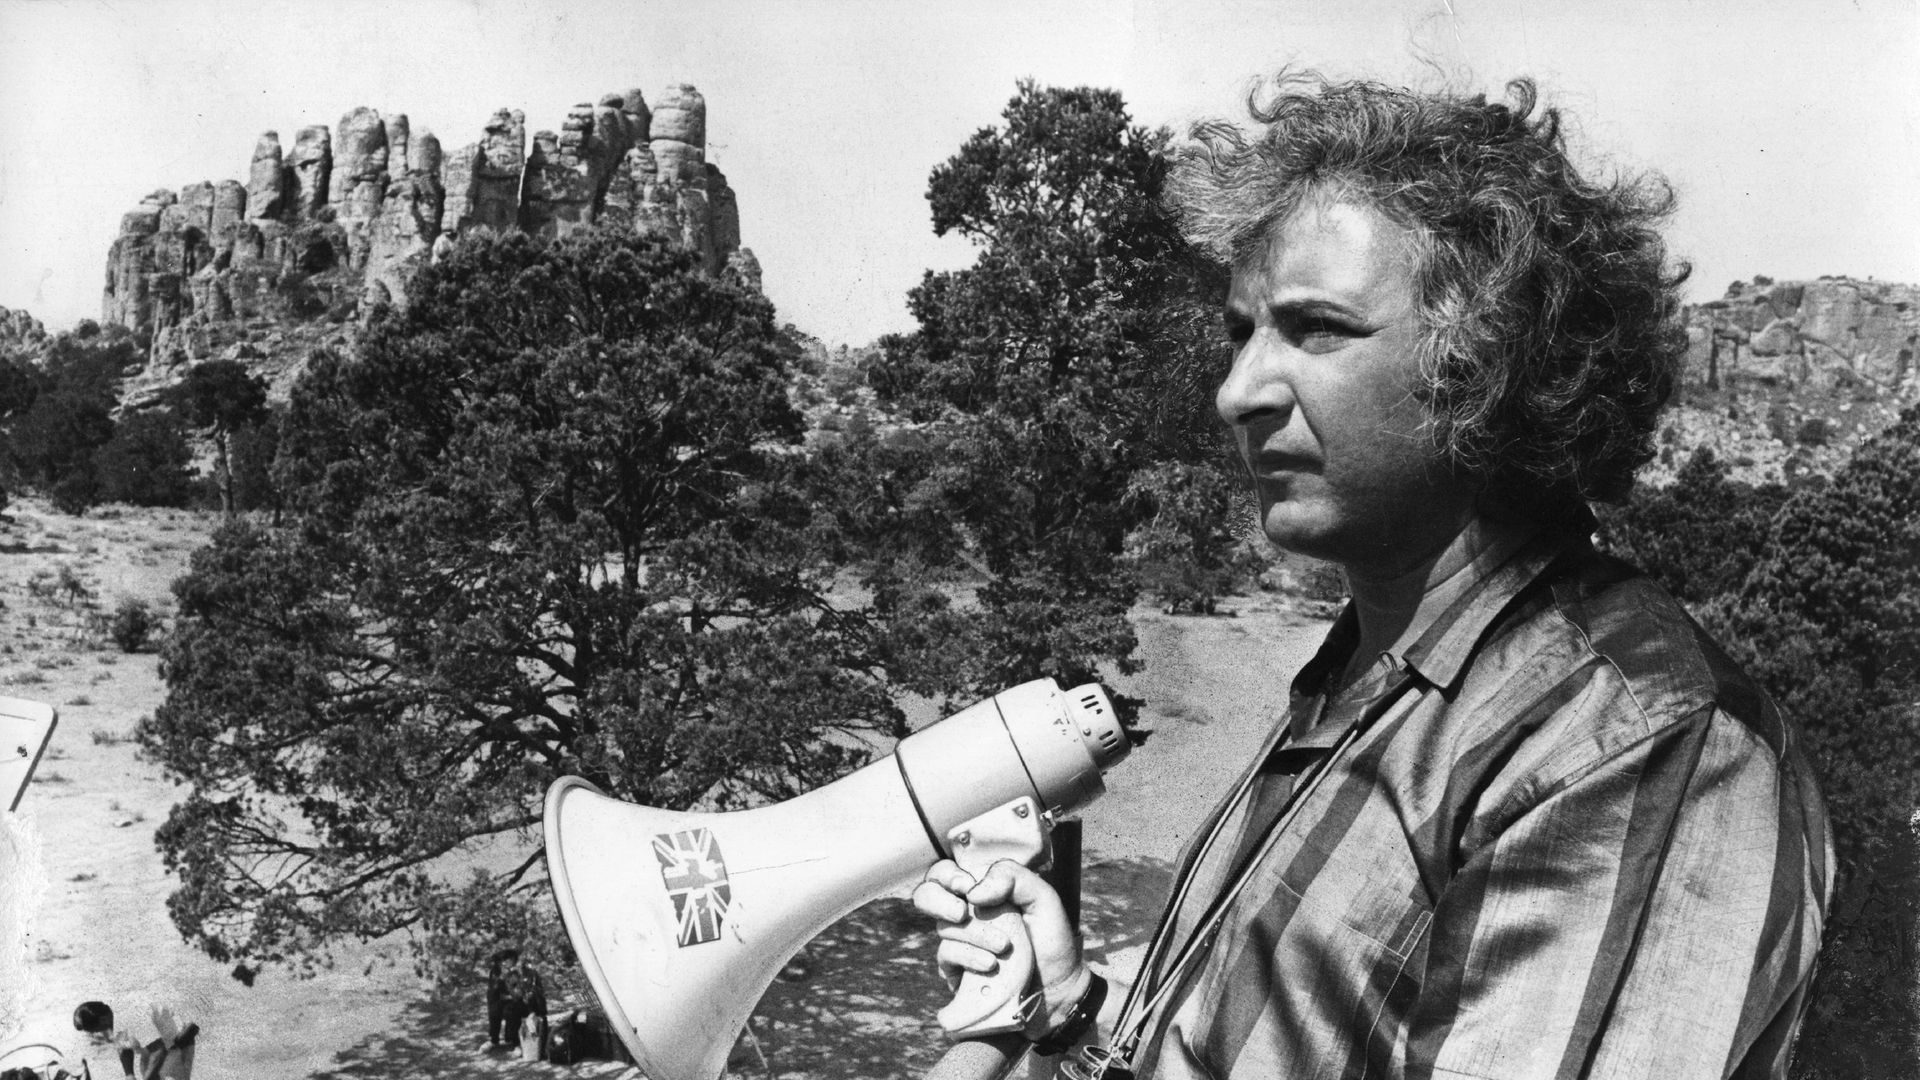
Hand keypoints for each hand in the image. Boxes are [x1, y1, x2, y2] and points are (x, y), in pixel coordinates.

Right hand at [912, 858, 1093, 1037]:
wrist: (1059, 987)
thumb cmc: (1051, 939)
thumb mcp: (1042, 898)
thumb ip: (1012, 877)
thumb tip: (972, 893)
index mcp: (982, 891)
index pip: (947, 872)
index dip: (949, 875)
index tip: (968, 886)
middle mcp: (966, 914)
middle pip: (926, 895)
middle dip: (938, 900)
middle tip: (961, 912)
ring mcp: (959, 942)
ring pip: (944, 928)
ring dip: (975, 935)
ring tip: (1005, 947)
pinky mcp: (957, 971)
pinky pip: (947, 956)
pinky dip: (969, 957)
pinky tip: (991, 965)